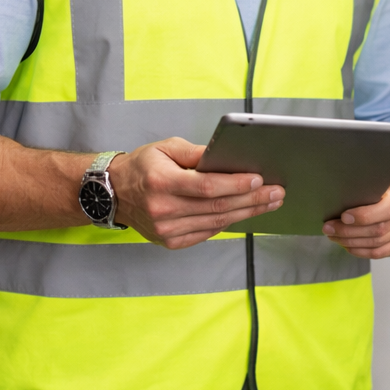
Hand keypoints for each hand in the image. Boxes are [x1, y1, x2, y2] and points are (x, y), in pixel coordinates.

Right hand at [109, 138, 283, 249]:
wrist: (112, 194)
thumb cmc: (142, 167)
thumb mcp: (166, 148)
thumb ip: (198, 154)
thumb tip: (228, 158)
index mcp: (161, 182)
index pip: (207, 186)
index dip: (235, 185)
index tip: (259, 180)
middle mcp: (163, 209)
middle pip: (217, 207)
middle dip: (252, 200)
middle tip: (276, 192)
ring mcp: (166, 230)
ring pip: (216, 222)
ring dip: (248, 213)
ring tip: (270, 202)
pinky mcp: (170, 242)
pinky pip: (207, 232)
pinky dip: (229, 222)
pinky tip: (246, 213)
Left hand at [321, 160, 389, 258]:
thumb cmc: (383, 175)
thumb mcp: (376, 170)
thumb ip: (364, 180)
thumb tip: (337, 195)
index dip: (366, 216)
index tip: (343, 217)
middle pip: (382, 228)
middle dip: (350, 231)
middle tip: (329, 228)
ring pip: (380, 242)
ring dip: (352, 242)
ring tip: (334, 236)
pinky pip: (384, 251)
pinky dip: (363, 251)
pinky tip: (348, 245)